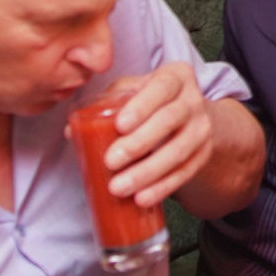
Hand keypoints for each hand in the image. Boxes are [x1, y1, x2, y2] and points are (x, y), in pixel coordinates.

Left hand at [99, 62, 215, 208]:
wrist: (189, 117)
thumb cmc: (151, 101)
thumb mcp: (133, 91)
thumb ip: (105, 104)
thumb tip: (72, 131)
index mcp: (175, 77)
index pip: (162, 87)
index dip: (142, 106)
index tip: (120, 125)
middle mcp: (193, 100)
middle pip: (169, 120)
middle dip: (139, 143)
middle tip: (111, 161)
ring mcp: (201, 128)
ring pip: (178, 151)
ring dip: (147, 172)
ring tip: (119, 187)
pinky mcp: (203, 154)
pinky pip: (184, 173)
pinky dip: (162, 188)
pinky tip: (142, 198)